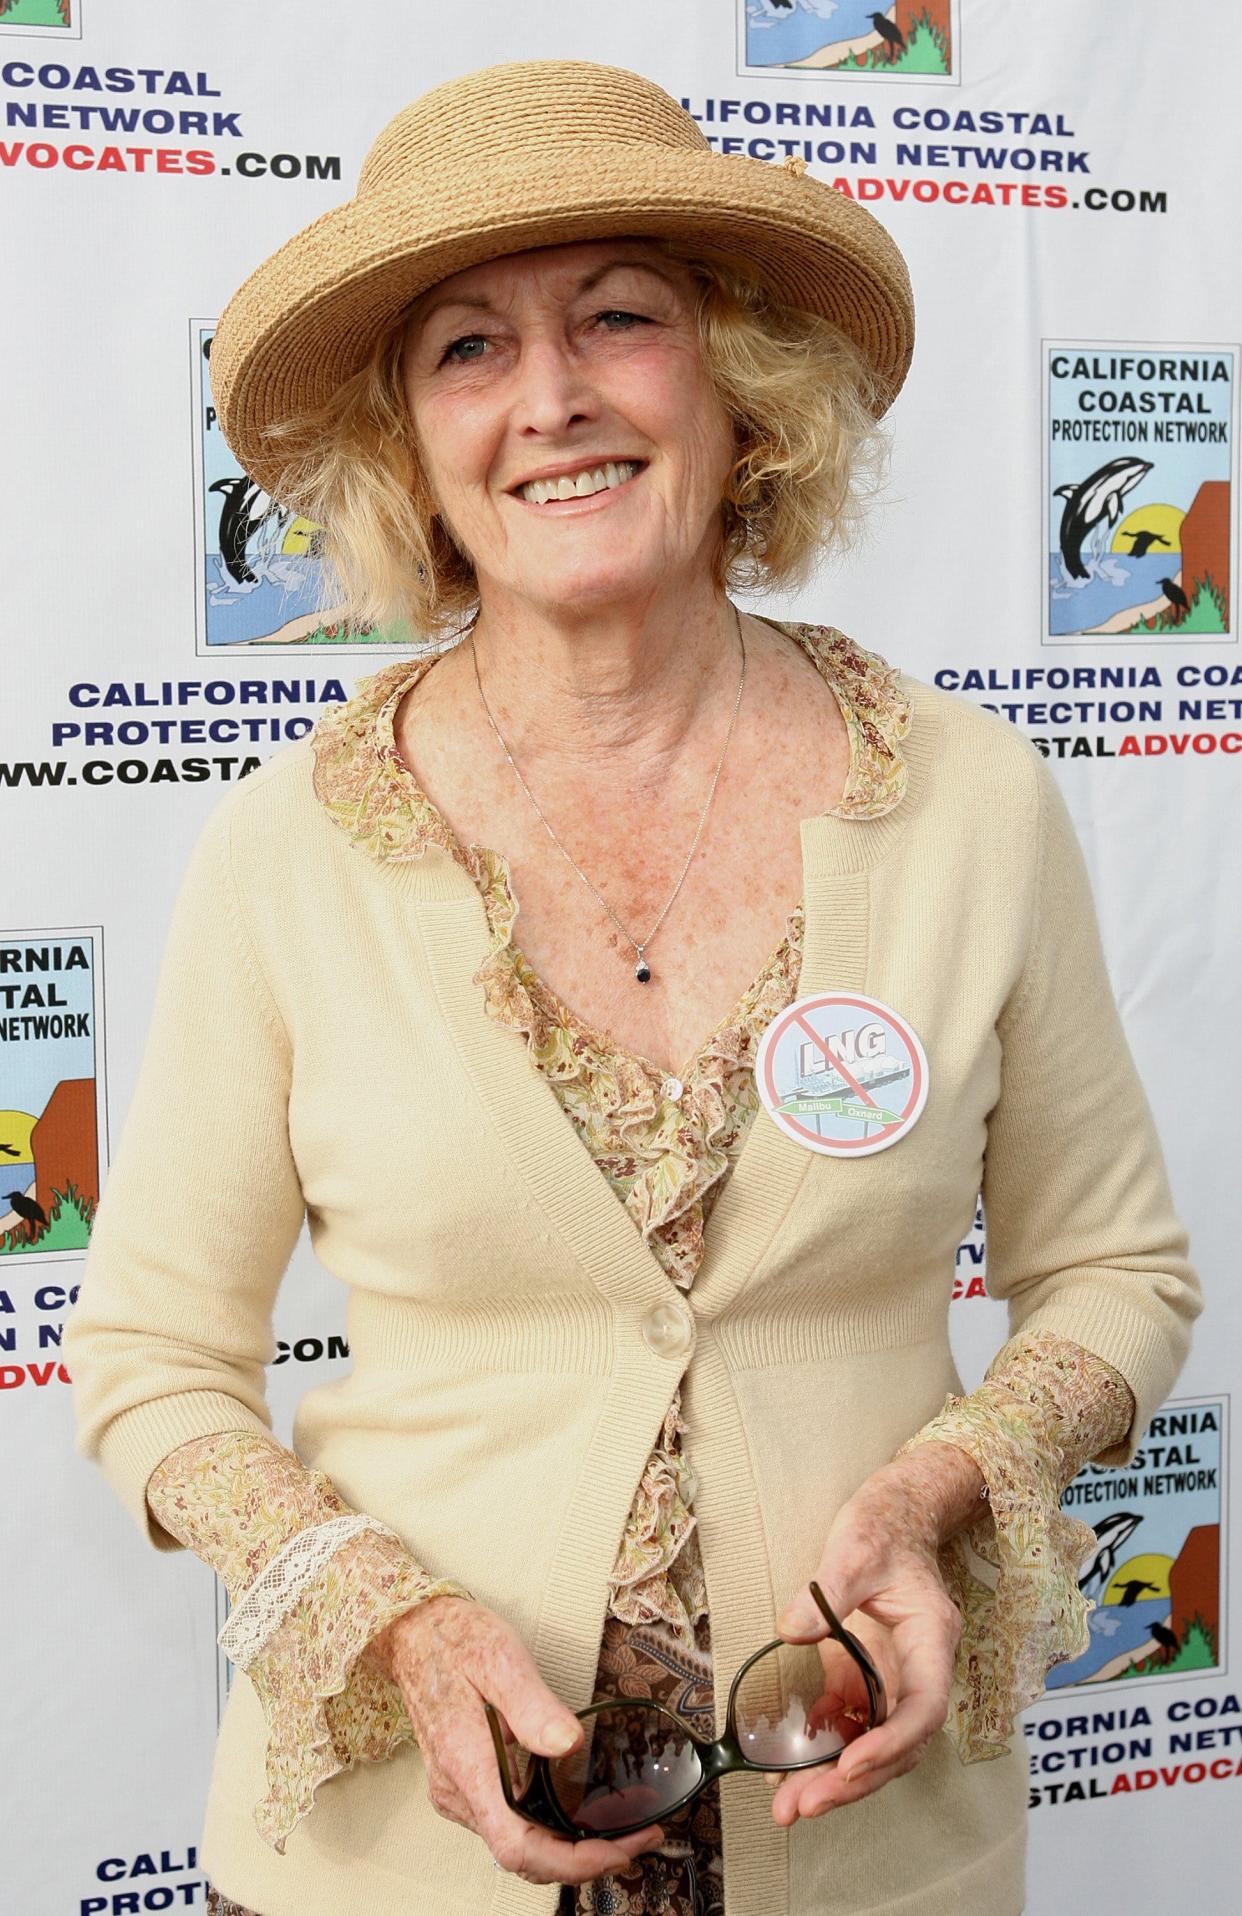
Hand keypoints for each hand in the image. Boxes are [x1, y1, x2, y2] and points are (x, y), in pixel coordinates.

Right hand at [368, 1593, 665, 1885]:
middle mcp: (459, 1791)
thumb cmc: (455, 1641)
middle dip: (585, 1858)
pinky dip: (549, 1829)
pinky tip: (580, 1814)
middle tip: (638, 1841)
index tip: (615, 1853)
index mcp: (466, 1764)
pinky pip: (510, 1824)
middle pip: (524, 1854)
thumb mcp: (500, 1659)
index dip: (569, 1862)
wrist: (414, 1633)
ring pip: (518, 1844)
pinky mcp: (466, 1785)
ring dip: (570, 1847)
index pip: (517, 1845)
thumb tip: (571, 1744)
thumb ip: (534, 1706)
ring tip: (620, 1832)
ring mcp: (459, 1792)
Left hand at [767, 1444, 981, 1824]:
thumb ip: (825, 1592)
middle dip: (851, 1781)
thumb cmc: (884, 1523)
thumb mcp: (854, 1548)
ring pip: (873, 1742)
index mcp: (930, 1640)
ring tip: (787, 1804)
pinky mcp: (867, 1671)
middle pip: (897, 1743)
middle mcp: (918, 1668)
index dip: (890, 1743)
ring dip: (834, 1777)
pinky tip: (787, 1761)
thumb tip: (790, 1631)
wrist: (896, 1510)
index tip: (848, 1766)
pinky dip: (824, 1744)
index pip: (922, 1708)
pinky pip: (850, 1720)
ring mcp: (893, 1674)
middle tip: (800, 1807)